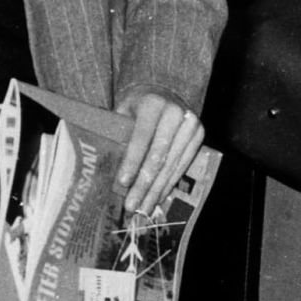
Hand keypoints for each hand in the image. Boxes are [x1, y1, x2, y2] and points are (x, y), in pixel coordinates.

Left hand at [114, 89, 204, 216]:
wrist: (162, 93)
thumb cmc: (135, 108)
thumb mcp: (122, 113)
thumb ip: (116, 134)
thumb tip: (101, 168)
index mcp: (152, 103)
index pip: (141, 138)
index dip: (132, 162)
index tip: (122, 183)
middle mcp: (175, 112)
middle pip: (158, 155)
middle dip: (143, 183)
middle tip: (131, 205)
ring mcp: (190, 123)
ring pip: (171, 164)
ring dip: (156, 189)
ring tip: (143, 207)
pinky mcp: (199, 134)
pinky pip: (183, 164)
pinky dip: (169, 182)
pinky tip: (158, 197)